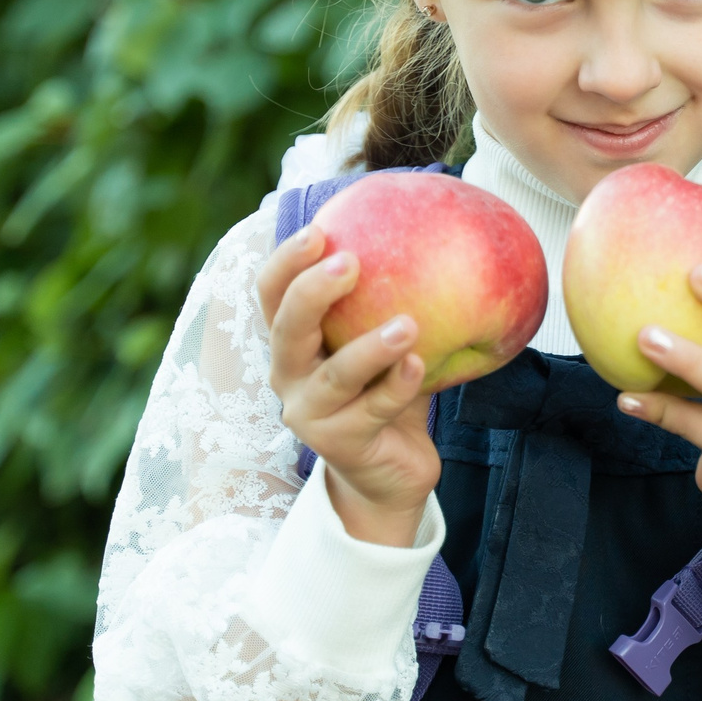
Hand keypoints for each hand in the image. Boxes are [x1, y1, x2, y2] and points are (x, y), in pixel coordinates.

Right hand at [257, 224, 440, 548]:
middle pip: (287, 328)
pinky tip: (419, 365)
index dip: (287, 260)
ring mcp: (309, 414)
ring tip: (408, 324)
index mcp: (292, 342)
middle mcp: (288, 376)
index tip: (321, 228)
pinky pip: (374, 409)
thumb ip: (389, 299)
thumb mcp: (383, 341)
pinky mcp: (340, 444)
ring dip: (370, 346)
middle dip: (314, 291)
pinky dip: (398, 385)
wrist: (392, 472)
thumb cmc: (387, 391)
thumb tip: (429, 228)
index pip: (272, 293)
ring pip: (334, 374)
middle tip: (352, 262)